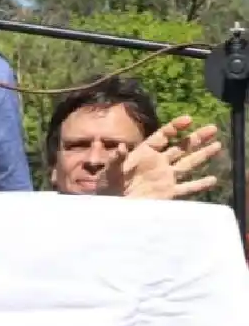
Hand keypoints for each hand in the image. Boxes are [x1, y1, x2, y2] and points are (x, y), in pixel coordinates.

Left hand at [98, 114, 221, 199]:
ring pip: (188, 164)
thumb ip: (116, 159)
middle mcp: (158, 163)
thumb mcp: (109, 171)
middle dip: (196, 138)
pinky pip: (186, 188)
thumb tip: (121, 147)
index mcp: (144, 153)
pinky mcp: (168, 193)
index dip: (175, 127)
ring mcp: (164, 177)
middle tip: (212, 128)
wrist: (111, 205)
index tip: (188, 119)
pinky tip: (212, 179)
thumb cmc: (107, 186)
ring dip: (202, 155)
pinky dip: (199, 185)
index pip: (163, 136)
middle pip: (181, 147)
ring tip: (217, 145)